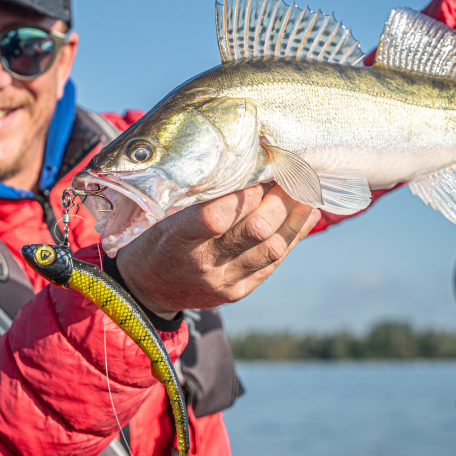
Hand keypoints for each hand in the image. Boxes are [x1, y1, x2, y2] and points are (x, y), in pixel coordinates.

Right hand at [114, 185, 320, 316]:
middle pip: (254, 231)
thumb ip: (196, 196)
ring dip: (296, 217)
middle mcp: (203, 264)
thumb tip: (242, 163)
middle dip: (281, 199)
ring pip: (272, 248)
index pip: (215, 217)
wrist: (147, 290)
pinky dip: (294, 236)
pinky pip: (273, 263)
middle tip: (295, 173)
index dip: (244, 194)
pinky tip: (307, 215)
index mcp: (176, 240)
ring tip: (308, 190)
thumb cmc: (155, 238)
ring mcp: (223, 282)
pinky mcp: (238, 292)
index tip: (260, 171)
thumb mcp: (162, 214)